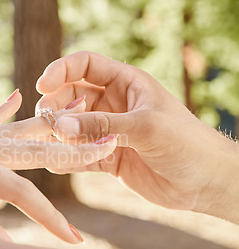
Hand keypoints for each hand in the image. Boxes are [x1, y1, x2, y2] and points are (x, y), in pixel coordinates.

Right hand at [35, 51, 238, 217]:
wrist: (206, 183)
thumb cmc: (187, 143)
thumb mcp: (144, 127)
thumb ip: (100, 125)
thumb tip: (59, 125)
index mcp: (125, 83)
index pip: (84, 65)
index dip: (60, 70)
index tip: (41, 85)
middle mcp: (113, 103)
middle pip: (70, 96)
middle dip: (56, 107)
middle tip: (47, 123)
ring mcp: (107, 130)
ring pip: (71, 127)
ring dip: (58, 135)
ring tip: (52, 146)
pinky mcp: (106, 156)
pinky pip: (78, 154)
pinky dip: (66, 158)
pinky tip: (59, 164)